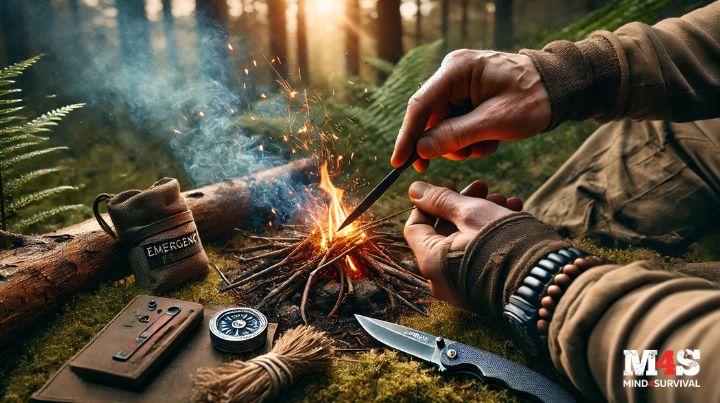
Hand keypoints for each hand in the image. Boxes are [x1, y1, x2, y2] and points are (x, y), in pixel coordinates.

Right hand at [392, 50, 550, 171]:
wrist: (560, 90)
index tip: (398, 163)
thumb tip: (421, 150)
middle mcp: (452, 74)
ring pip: (443, 127)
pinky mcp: (466, 99)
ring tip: (488, 143)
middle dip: (445, 143)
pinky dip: (471, 139)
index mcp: (456, 69)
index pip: (420, 105)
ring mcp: (459, 86)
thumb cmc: (534, 99)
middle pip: (430, 119)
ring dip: (463, 144)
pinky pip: (456, 126)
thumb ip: (456, 135)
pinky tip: (491, 138)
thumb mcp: (495, 121)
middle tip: (465, 155)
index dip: (407, 136)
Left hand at [404, 180, 522, 301]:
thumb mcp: (472, 212)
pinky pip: (476, 257)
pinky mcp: (481, 289)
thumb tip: (414, 189)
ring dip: (481, 216)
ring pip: (462, 242)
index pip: (414, 226)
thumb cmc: (506, 243)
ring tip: (505, 200)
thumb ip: (440, 200)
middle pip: (442, 232)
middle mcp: (441, 280)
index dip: (429, 203)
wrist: (544, 280)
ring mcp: (461, 287)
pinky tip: (512, 216)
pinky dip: (488, 236)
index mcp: (431, 261)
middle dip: (464, 205)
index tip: (450, 188)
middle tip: (485, 187)